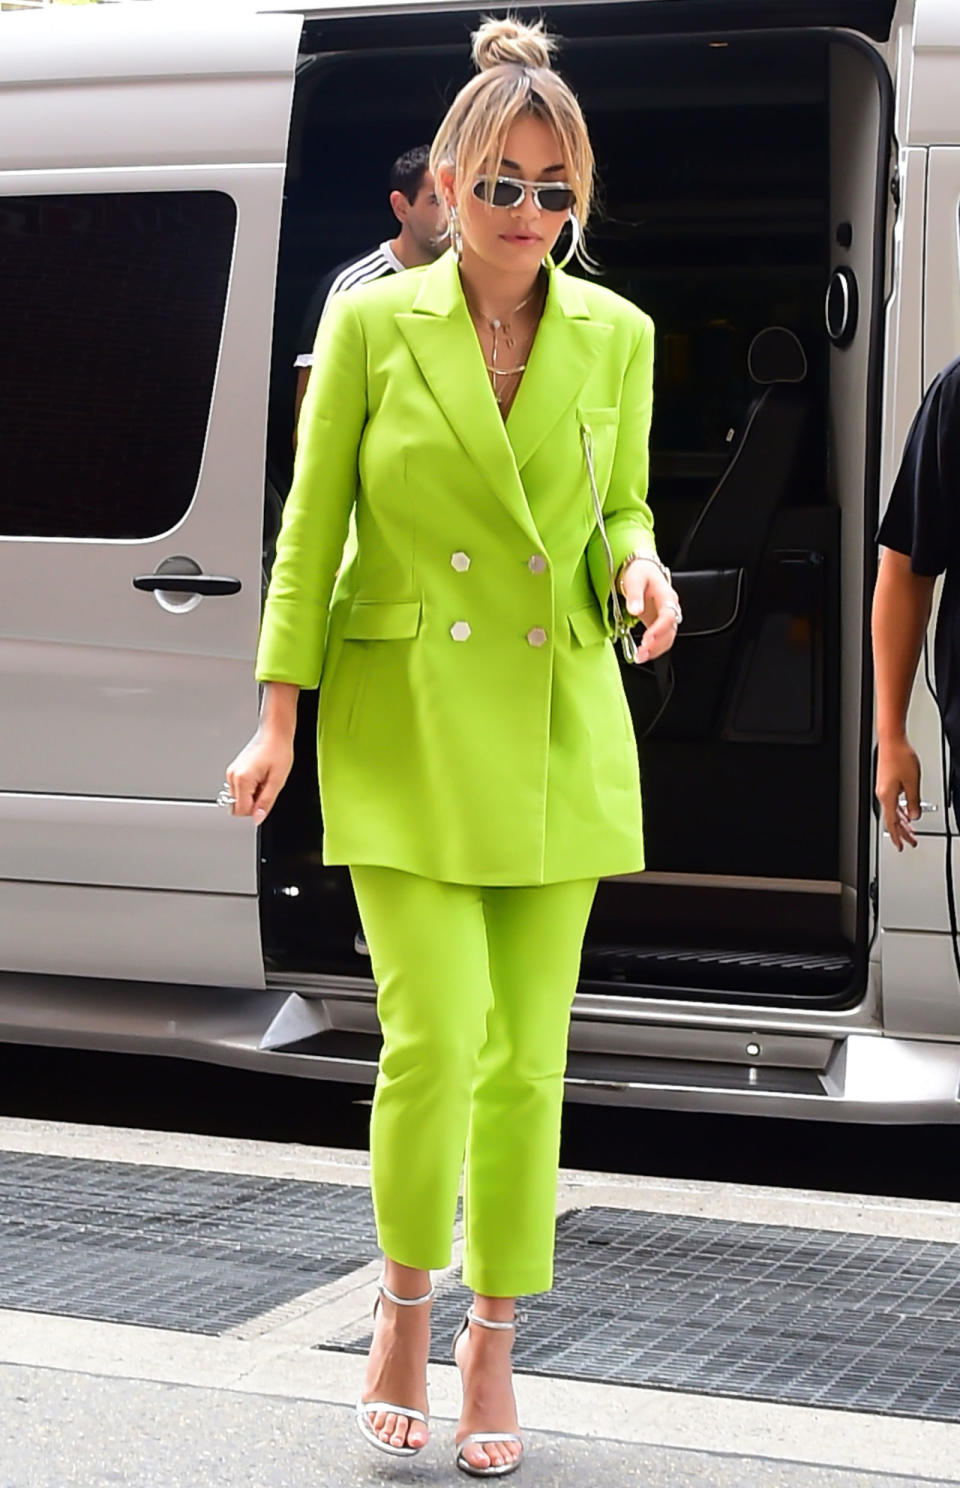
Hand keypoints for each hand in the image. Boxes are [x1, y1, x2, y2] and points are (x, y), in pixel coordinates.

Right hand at [224, 727, 293, 824]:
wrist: (275, 733)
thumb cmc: (278, 750)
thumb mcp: (277, 781)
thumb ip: (266, 802)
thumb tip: (258, 819)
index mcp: (242, 778)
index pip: (242, 810)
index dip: (256, 809)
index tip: (266, 798)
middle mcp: (232, 776)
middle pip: (237, 806)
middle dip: (252, 803)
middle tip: (265, 788)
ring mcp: (231, 773)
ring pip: (238, 799)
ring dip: (252, 796)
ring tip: (263, 780)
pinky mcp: (234, 771)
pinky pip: (239, 790)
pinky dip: (250, 789)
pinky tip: (259, 777)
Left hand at [620, 561, 680, 663]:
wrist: (641, 569)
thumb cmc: (639, 572)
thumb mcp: (634, 579)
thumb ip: (634, 595)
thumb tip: (634, 609)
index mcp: (667, 596)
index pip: (668, 615)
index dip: (659, 629)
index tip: (647, 640)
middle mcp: (670, 608)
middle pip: (670, 630)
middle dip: (657, 644)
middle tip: (641, 653)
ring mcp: (666, 617)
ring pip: (668, 638)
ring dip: (655, 650)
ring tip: (639, 657)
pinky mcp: (659, 623)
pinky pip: (661, 639)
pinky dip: (653, 648)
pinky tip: (642, 654)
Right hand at [875, 736, 921, 850]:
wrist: (891, 741)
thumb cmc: (900, 757)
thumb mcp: (913, 783)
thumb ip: (913, 802)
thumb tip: (915, 815)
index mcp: (887, 797)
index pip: (892, 823)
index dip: (898, 837)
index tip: (903, 846)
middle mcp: (882, 794)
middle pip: (892, 819)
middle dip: (902, 832)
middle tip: (910, 842)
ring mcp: (883, 789)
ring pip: (893, 811)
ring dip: (902, 821)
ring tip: (910, 829)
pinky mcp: (886, 782)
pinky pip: (893, 802)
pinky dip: (900, 810)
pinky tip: (906, 811)